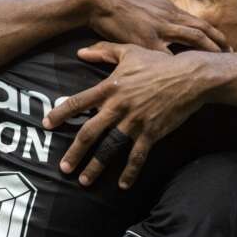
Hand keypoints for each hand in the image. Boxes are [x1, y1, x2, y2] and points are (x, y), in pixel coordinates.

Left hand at [44, 42, 215, 188]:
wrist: (189, 77)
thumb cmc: (158, 63)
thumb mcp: (129, 52)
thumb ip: (104, 51)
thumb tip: (80, 52)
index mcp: (110, 88)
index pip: (78, 102)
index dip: (60, 114)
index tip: (47, 125)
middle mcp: (118, 107)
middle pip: (89, 132)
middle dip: (74, 152)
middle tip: (63, 168)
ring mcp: (134, 121)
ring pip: (110, 147)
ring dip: (96, 166)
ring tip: (85, 180)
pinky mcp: (151, 132)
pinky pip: (137, 155)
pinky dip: (130, 171)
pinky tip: (122, 185)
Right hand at [86, 0, 227, 53]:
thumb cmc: (117, 0)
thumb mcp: (145, 2)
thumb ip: (158, 12)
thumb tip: (166, 18)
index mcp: (169, 8)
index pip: (199, 22)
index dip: (214, 34)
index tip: (225, 45)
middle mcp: (169, 17)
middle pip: (202, 30)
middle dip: (219, 44)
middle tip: (231, 56)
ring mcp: (160, 28)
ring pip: (192, 39)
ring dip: (209, 51)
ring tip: (219, 64)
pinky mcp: (146, 40)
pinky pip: (167, 56)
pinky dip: (178, 65)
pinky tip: (187, 76)